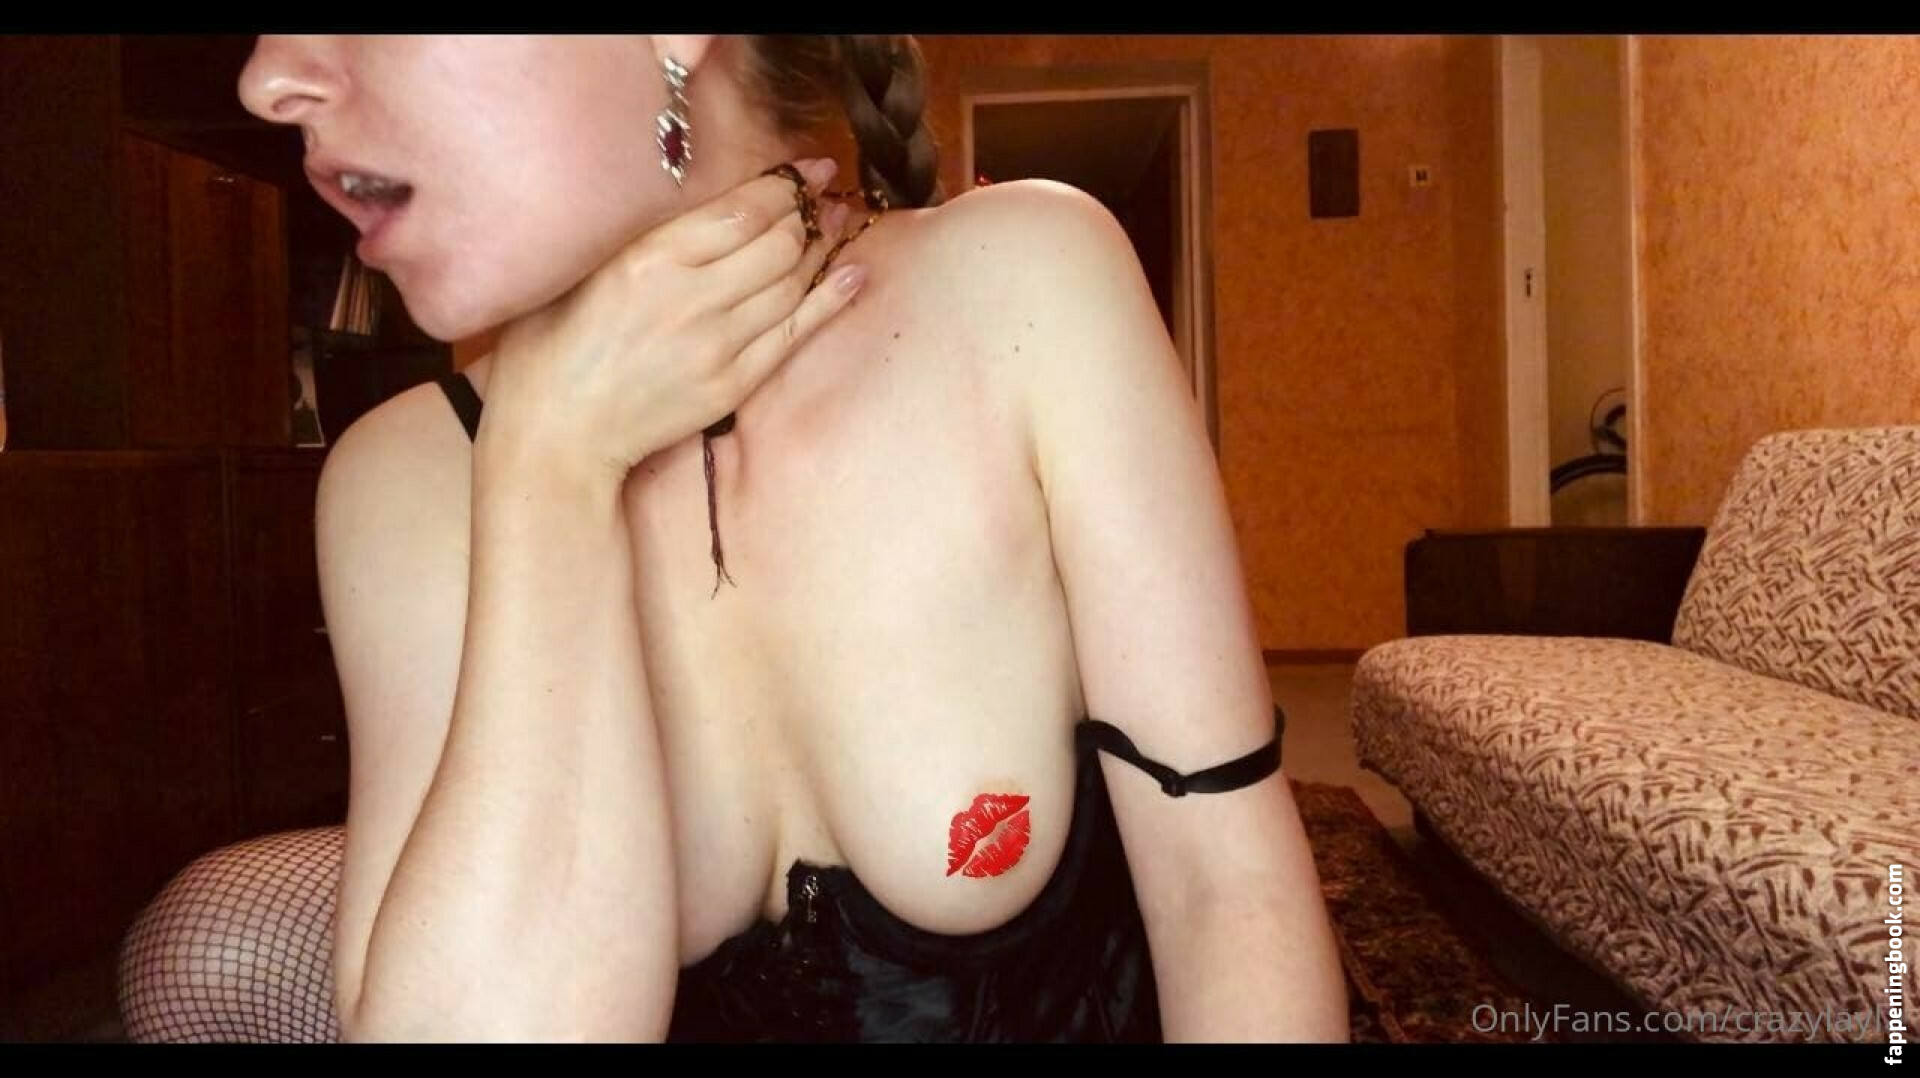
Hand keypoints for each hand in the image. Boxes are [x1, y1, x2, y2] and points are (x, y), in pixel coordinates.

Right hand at [479, 158, 864, 484]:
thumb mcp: (588, 271)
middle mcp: (691, 298)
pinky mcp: (732, 384)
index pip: (743, 211)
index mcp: (650, 259)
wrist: (558, 434)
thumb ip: (648, 238)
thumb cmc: (555, 346)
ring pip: (792, 284)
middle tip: (823, 197)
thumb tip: (713, 209)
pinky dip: (829, 300)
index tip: (807, 169)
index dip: (785, 185)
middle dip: (808, 214)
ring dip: (822, 249)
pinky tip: (852, 273)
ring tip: (838, 224)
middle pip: (779, 244)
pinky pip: (795, 334)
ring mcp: (717, 345)